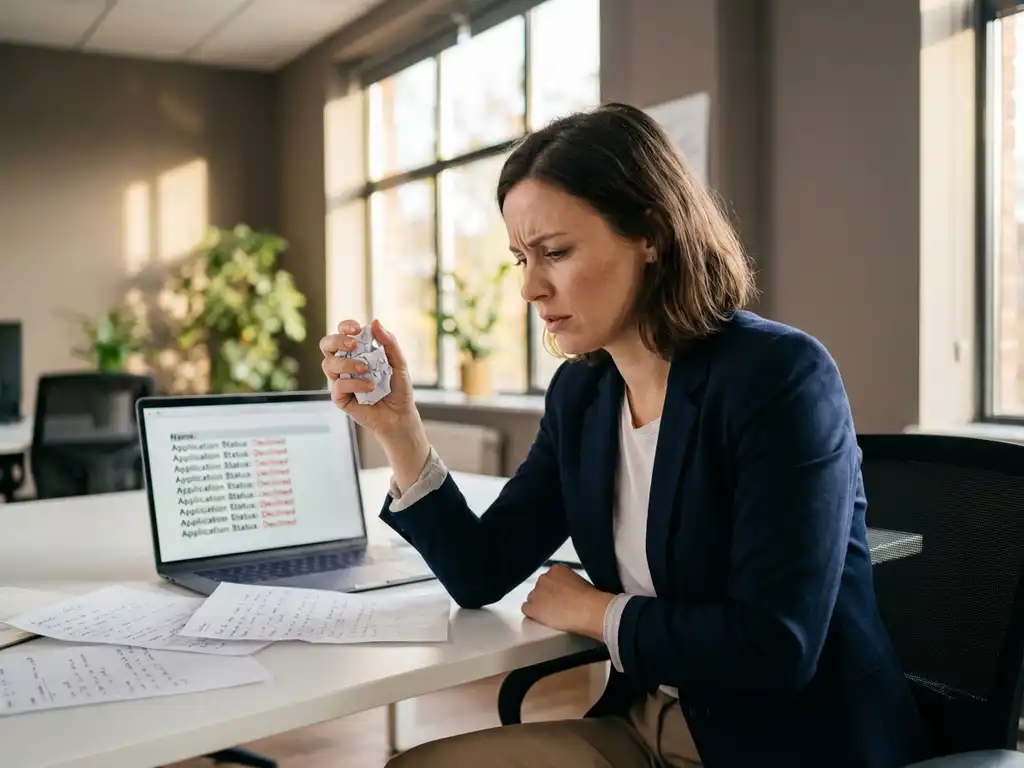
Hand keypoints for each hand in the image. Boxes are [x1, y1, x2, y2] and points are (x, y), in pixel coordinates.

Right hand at [320, 319, 416, 435]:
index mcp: (357, 352)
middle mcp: (345, 364)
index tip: (357, 329)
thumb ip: (389, 342)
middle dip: (337, 340)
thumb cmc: (398, 389)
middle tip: (353, 345)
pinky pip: (338, 385)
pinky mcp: (340, 398)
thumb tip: (374, 322)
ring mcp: (341, 380)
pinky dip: (355, 383)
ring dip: (346, 363)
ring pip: (328, 364)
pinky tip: (370, 387)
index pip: (342, 333)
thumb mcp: (399, 363)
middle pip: (326, 345)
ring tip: (365, 369)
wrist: (400, 415)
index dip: (345, 326)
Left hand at [522, 565, 613, 640]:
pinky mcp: (532, 608)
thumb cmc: (591, 599)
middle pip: (540, 588)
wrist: (589, 610)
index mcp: (557, 569)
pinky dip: (532, 615)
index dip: (555, 591)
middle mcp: (544, 578)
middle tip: (557, 607)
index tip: (561, 597)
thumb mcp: (581, 582)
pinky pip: (526, 610)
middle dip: (546, 597)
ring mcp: (536, 592)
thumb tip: (566, 593)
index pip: (549, 579)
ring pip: (532, 599)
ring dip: (539, 606)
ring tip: (552, 615)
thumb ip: (569, 583)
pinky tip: (542, 619)